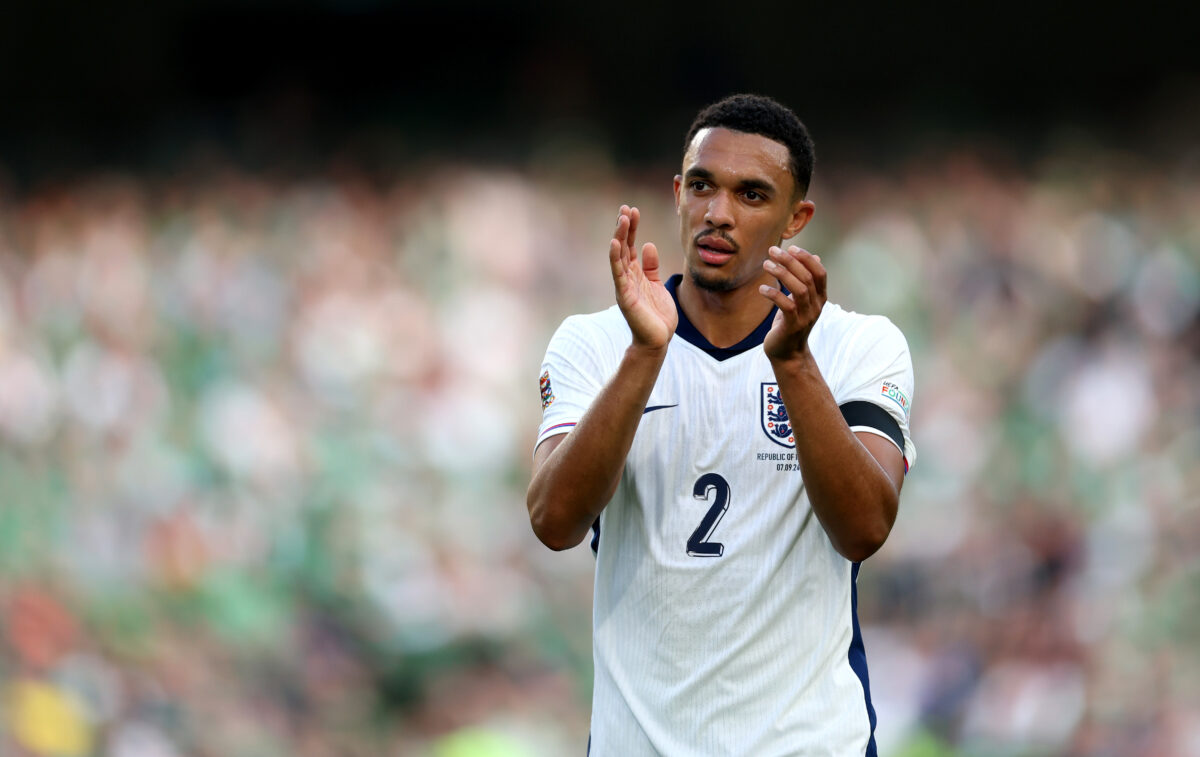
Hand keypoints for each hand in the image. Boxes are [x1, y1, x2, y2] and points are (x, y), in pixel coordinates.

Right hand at [609, 205, 677, 350]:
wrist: (658, 340)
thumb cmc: (657, 315)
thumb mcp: (656, 284)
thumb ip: (651, 266)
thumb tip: (648, 245)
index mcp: (635, 274)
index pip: (630, 246)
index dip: (631, 228)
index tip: (633, 210)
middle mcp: (627, 277)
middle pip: (623, 247)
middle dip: (624, 228)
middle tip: (626, 208)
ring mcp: (624, 286)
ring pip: (619, 257)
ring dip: (620, 237)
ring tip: (622, 219)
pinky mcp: (625, 296)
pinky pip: (619, 274)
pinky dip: (616, 259)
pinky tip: (616, 244)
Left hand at [759, 245, 826, 360]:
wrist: (787, 355)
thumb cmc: (790, 324)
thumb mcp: (800, 301)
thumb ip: (806, 281)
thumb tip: (815, 257)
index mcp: (820, 298)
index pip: (820, 273)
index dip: (807, 258)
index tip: (792, 247)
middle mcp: (816, 306)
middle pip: (807, 277)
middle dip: (790, 261)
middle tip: (772, 251)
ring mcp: (806, 316)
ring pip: (799, 289)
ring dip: (782, 273)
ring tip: (766, 264)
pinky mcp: (793, 326)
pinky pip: (786, 305)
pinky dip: (774, 293)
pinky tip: (762, 288)